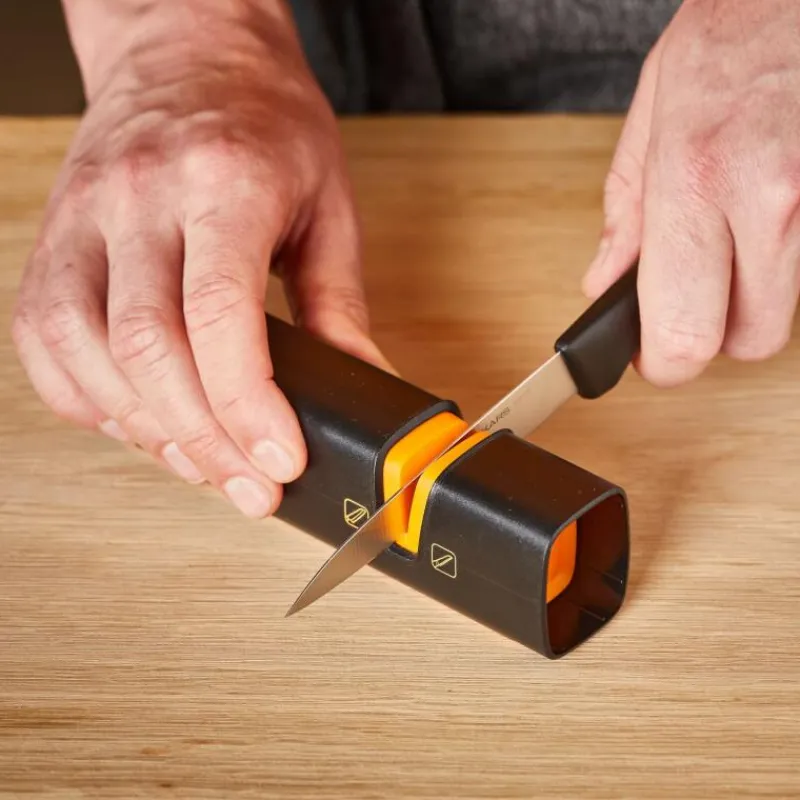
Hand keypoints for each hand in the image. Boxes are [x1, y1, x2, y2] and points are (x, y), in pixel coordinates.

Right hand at [11, 3, 390, 517]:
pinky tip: (142, 421)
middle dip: (203, 440)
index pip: (218, 313)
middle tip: (250, 487)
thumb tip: (363, 386)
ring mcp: (80, 221)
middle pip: (148, 348)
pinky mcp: (51, 244)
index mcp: (221, 182)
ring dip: (149, 431)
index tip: (279, 461)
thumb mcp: (327, 205)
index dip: (247, 405)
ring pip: (86, 353)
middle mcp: (136, 199)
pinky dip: (92, 402)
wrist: (185, 53)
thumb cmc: (263, 122)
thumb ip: (340, 305)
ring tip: (206, 463)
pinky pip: (48, 344)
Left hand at [582, 0, 799, 385]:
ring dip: (749, 301)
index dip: (662, 363)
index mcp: (699, 180)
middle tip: (690, 297)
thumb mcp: (651, 120)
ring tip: (729, 246)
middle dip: (711, 334)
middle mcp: (772, 199)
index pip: (684, 332)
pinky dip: (782, 264)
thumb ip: (624, 216)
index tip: (649, 355)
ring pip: (784, 313)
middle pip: (748, 342)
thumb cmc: (727, 41)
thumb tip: (603, 284)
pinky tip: (764, 221)